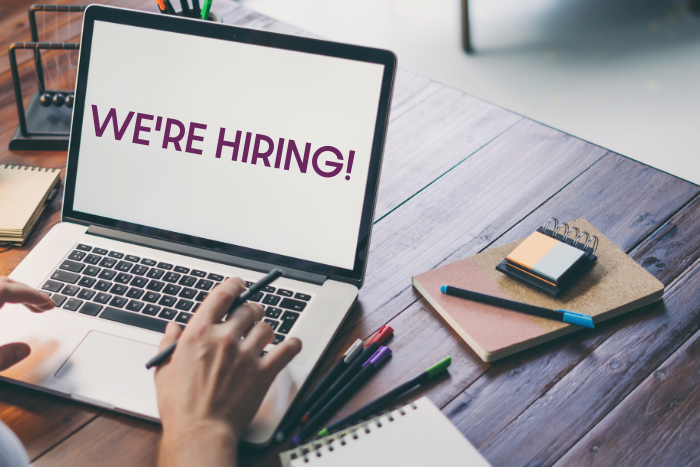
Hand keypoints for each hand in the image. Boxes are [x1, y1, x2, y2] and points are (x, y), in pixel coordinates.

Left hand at [0, 277, 54, 371]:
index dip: (32, 295)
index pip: (6, 289)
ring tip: (30, 307)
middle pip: (2, 284)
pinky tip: (4, 309)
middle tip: (45, 305)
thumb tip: (24, 350)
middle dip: (27, 293)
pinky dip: (1, 299)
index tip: (49, 304)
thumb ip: (2, 358)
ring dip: (13, 294)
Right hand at [155, 278, 301, 466]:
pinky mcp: (263, 371)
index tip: (239, 285)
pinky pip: (288, 348)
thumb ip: (169, 343)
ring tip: (260, 339)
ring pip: (267, 327)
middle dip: (250, 311)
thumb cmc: (181, 406)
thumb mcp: (164, 370)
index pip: (223, 294)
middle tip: (249, 319)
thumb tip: (172, 327)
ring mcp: (246, 354)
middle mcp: (224, 338)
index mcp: (198, 333)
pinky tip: (290, 345)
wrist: (200, 431)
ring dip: (264, 331)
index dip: (234, 285)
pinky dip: (292, 345)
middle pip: (249, 309)